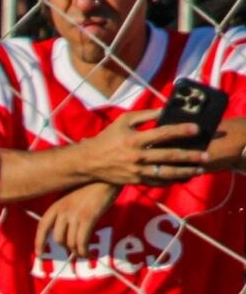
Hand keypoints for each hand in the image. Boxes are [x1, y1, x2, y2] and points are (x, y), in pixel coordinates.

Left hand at [36, 180, 117, 259]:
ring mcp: (74, 214)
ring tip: (84, 252)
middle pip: (58, 239)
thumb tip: (66, 229)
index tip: (40, 254)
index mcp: (56, 205)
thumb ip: (65, 210)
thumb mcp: (71, 195)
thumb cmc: (92, 185)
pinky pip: (82, 242)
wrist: (107, 175)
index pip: (42, 227)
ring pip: (71, 242)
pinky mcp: (88, 218)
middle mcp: (62, 211)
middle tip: (74, 250)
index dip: (39, 242)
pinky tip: (89, 253)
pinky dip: (85, 251)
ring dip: (77, 251)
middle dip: (66, 248)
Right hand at [73, 110, 208, 186]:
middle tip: (206, 155)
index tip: (196, 128)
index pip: (163, 134)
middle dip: (189, 156)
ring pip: (165, 173)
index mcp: (134, 139)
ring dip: (184, 171)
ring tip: (199, 169)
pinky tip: (182, 178)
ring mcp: (136, 171)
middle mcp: (137, 157)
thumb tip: (166, 110)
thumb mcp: (123, 121)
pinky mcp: (134, 180)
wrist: (88, 162)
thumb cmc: (107, 138)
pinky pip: (156, 182)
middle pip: (169, 156)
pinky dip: (170, 181)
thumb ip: (146, 115)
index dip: (181, 130)